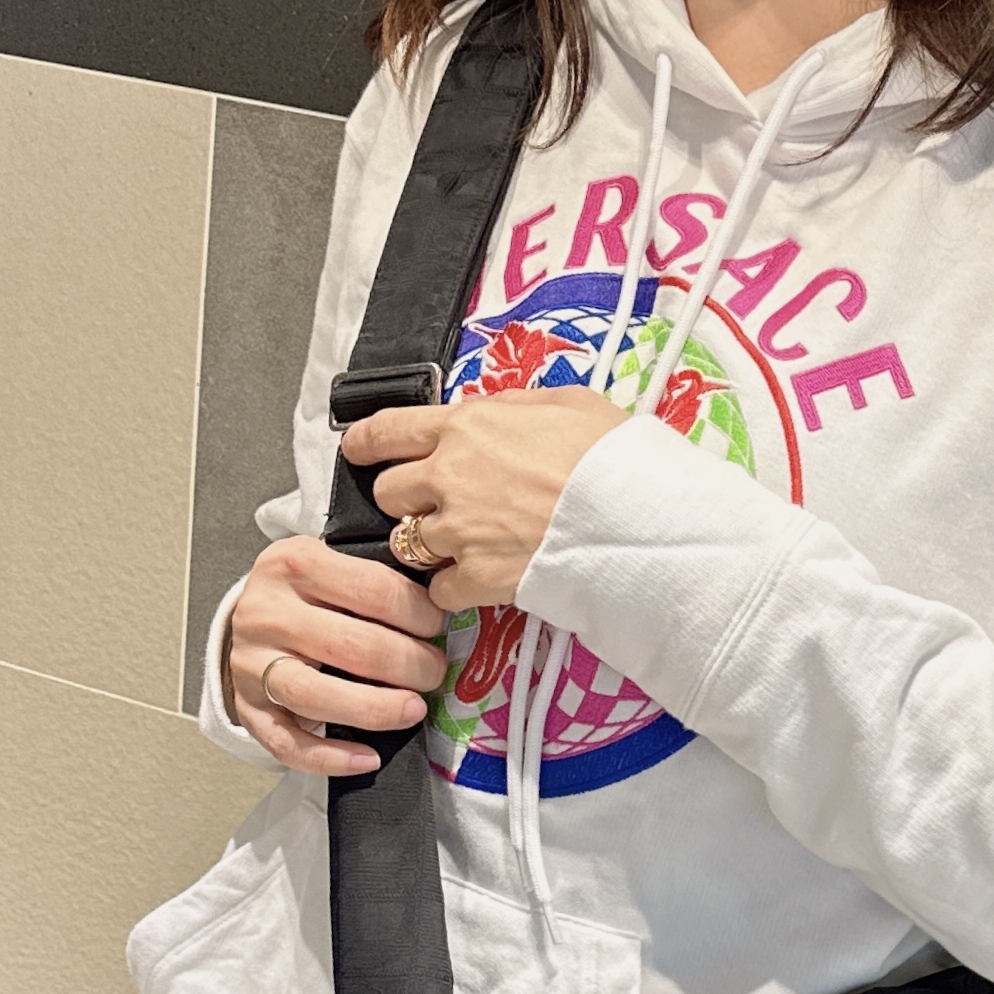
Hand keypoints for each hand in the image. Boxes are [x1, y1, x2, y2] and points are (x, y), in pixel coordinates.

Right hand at [224, 536, 448, 777]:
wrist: (251, 617)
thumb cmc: (307, 594)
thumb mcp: (332, 565)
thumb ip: (375, 580)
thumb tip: (443, 610)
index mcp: (294, 563)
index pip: (372, 589)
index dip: (418, 614)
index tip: (437, 628)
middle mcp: (267, 612)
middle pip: (352, 647)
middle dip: (410, 665)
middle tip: (434, 673)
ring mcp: (252, 663)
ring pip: (316, 695)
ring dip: (377, 709)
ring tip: (414, 710)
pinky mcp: (248, 708)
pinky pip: (289, 743)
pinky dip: (332, 757)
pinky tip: (370, 758)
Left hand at [340, 388, 623, 614]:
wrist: (636, 515)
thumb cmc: (609, 456)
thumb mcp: (562, 403)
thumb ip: (511, 409)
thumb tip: (495, 414)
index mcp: (463, 428)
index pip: (385, 430)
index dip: (364, 441)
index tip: (358, 449)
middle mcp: (449, 479)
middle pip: (388, 493)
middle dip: (404, 498)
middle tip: (432, 503)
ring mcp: (460, 532)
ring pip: (408, 544)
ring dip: (428, 545)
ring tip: (461, 544)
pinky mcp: (478, 579)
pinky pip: (440, 591)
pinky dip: (452, 589)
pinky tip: (476, 580)